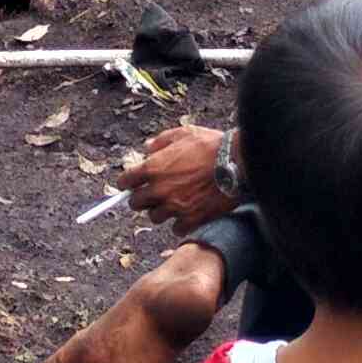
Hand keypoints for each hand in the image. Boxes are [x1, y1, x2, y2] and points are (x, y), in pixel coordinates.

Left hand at [120, 124, 237, 225]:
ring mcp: (174, 207)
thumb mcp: (183, 133)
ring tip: (172, 202)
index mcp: (153, 168)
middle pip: (135, 203)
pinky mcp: (190, 219)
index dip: (127, 182)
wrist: (236, 163)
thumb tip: (147, 149)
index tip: (131, 183)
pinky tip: (186, 213)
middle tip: (152, 193)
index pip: (125, 181)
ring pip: (154, 217)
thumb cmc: (211, 145)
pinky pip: (175, 228)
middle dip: (142, 198)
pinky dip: (179, 223)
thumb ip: (160, 142)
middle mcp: (159, 190)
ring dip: (160, 211)